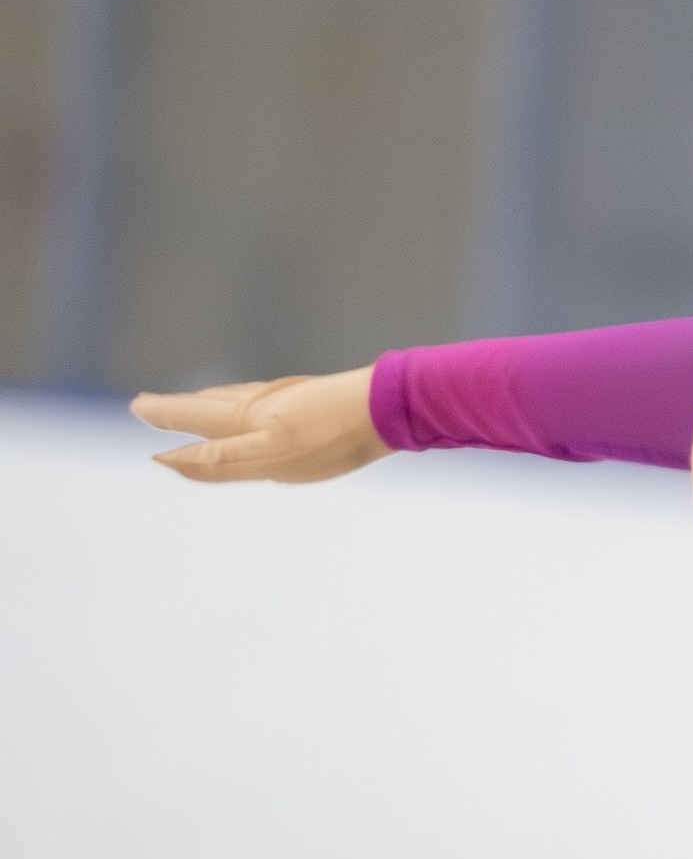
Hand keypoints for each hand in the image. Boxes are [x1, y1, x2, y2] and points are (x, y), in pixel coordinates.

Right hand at [131, 368, 388, 482]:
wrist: (389, 407)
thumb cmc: (331, 438)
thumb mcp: (271, 458)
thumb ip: (219, 461)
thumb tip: (167, 459)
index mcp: (246, 419)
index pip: (193, 417)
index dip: (164, 415)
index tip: (137, 406)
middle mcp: (260, 402)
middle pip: (209, 405)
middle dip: (178, 408)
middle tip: (149, 405)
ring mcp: (287, 397)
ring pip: (236, 399)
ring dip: (207, 402)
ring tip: (194, 404)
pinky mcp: (311, 398)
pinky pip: (261, 398)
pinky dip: (242, 400)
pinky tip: (258, 404)